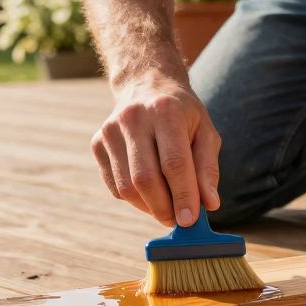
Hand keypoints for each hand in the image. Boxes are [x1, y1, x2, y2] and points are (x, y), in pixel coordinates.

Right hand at [91, 73, 221, 226]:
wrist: (146, 85)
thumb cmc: (182, 114)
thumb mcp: (205, 132)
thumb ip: (207, 168)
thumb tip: (209, 204)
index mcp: (165, 111)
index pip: (173, 163)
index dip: (183, 196)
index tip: (190, 220)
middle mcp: (133, 118)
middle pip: (145, 178)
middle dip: (163, 208)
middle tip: (178, 220)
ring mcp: (110, 130)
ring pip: (126, 187)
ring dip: (148, 207)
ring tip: (166, 207)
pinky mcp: (97, 143)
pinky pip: (114, 186)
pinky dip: (133, 199)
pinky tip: (149, 192)